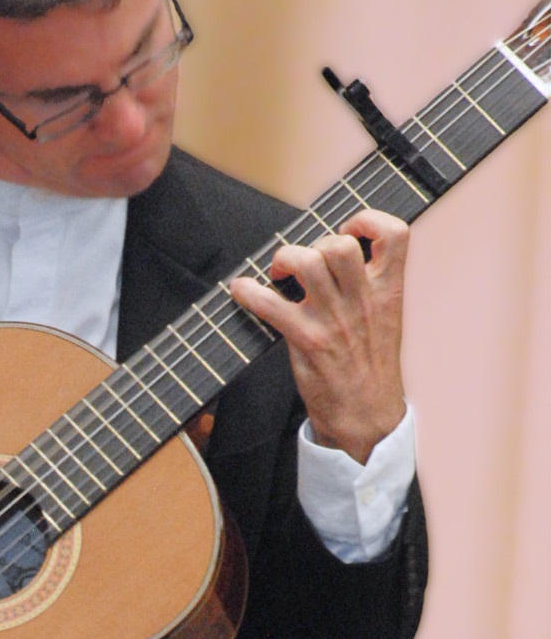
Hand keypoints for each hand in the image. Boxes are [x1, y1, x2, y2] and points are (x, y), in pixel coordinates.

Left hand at [227, 209, 408, 463]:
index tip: (349, 230)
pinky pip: (269, 304)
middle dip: (315, 242)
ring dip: (285, 259)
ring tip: (280, 275)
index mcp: (389, 292)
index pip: (396, 234)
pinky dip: (248, 292)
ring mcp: (334, 320)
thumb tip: (335, 253)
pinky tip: (241, 291)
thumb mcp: (385, 320)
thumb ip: (369, 285)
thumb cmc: (369, 366)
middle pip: (339, 244)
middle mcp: (363, 301)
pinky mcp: (306, 340)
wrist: (367, 418)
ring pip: (306, 262)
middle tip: (305, 263)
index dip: (368, 220)